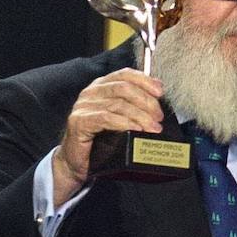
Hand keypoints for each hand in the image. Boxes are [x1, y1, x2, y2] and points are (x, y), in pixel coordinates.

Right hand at [52, 69, 163, 206]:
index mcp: (101, 86)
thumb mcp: (119, 119)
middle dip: (146, 101)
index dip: (145, 81)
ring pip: (118, 104)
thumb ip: (134, 106)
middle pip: (124, 88)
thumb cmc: (99, 141)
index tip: (160, 92)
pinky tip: (136, 130)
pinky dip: (125, 123)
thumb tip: (157, 101)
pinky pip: (106, 118)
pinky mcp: (80, 121)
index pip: (125, 74)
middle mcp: (91, 92)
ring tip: (153, 128)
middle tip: (158, 117)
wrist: (76, 162)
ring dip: (140, 116)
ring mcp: (84, 105)